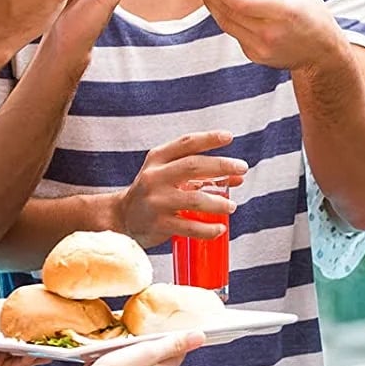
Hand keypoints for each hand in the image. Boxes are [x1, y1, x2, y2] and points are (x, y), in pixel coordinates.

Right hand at [75, 333, 202, 365]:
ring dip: (135, 357)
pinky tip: (106, 359)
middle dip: (157, 350)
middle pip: (156, 365)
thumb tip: (200, 337)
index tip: (180, 333)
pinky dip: (116, 365)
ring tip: (129, 345)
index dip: (179, 346)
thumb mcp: (146, 353)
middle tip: (154, 335)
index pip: (175, 359)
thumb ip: (172, 344)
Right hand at [116, 130, 246, 246]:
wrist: (122, 217)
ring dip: (218, 202)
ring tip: (231, 206)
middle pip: (192, 166)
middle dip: (221, 165)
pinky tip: (220, 228)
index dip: (208, 138)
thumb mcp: (170, 176)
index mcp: (158, 159)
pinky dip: (208, 229)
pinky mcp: (158, 223)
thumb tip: (238, 177)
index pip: (185, 143)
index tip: (229, 137)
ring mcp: (156, 201)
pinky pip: (189, 227)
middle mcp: (154, 177)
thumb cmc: (154, 193)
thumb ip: (201, 175)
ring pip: (194, 199)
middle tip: (242, 168)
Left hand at [193, 0, 344, 71]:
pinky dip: (226, 18)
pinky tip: (223, 6)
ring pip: (226, 24)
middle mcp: (269, 32)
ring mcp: (261, 48)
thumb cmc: (312, 12)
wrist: (322, 53)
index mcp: (282, 11)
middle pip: (227, 13)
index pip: (240, 2)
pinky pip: (234, 33)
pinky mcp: (256, 56)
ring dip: (212, 6)